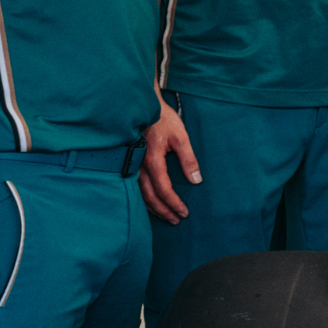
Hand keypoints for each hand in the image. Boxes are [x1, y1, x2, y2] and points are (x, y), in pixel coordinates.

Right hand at [140, 98, 200, 221]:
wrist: (144, 107)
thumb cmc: (164, 121)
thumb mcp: (181, 137)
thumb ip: (188, 159)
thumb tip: (196, 180)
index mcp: (153, 160)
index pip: (163, 189)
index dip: (174, 203)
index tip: (184, 212)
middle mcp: (139, 166)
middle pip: (150, 196)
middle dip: (163, 210)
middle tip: (176, 220)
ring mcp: (133, 165)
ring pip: (140, 193)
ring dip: (153, 207)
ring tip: (166, 216)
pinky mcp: (131, 163)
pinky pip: (136, 186)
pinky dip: (144, 198)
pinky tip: (151, 204)